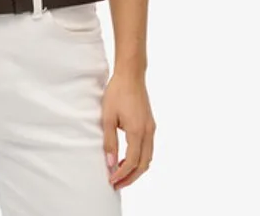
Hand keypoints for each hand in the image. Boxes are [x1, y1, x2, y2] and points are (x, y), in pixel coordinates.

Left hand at [102, 72, 155, 189]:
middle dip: (131, 177)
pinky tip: (128, 158)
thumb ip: (109, 141)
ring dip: (136, 169)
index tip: (111, 181)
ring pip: (148, 157)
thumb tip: (110, 164)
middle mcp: (148, 132)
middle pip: (143, 164)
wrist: (130, 74)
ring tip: (121, 174)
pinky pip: (148, 148)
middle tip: (116, 184)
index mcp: (137, 131)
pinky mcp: (150, 123)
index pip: (132, 162)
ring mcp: (151, 127)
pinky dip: (140, 158)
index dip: (122, 174)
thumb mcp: (107, 117)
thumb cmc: (116, 92)